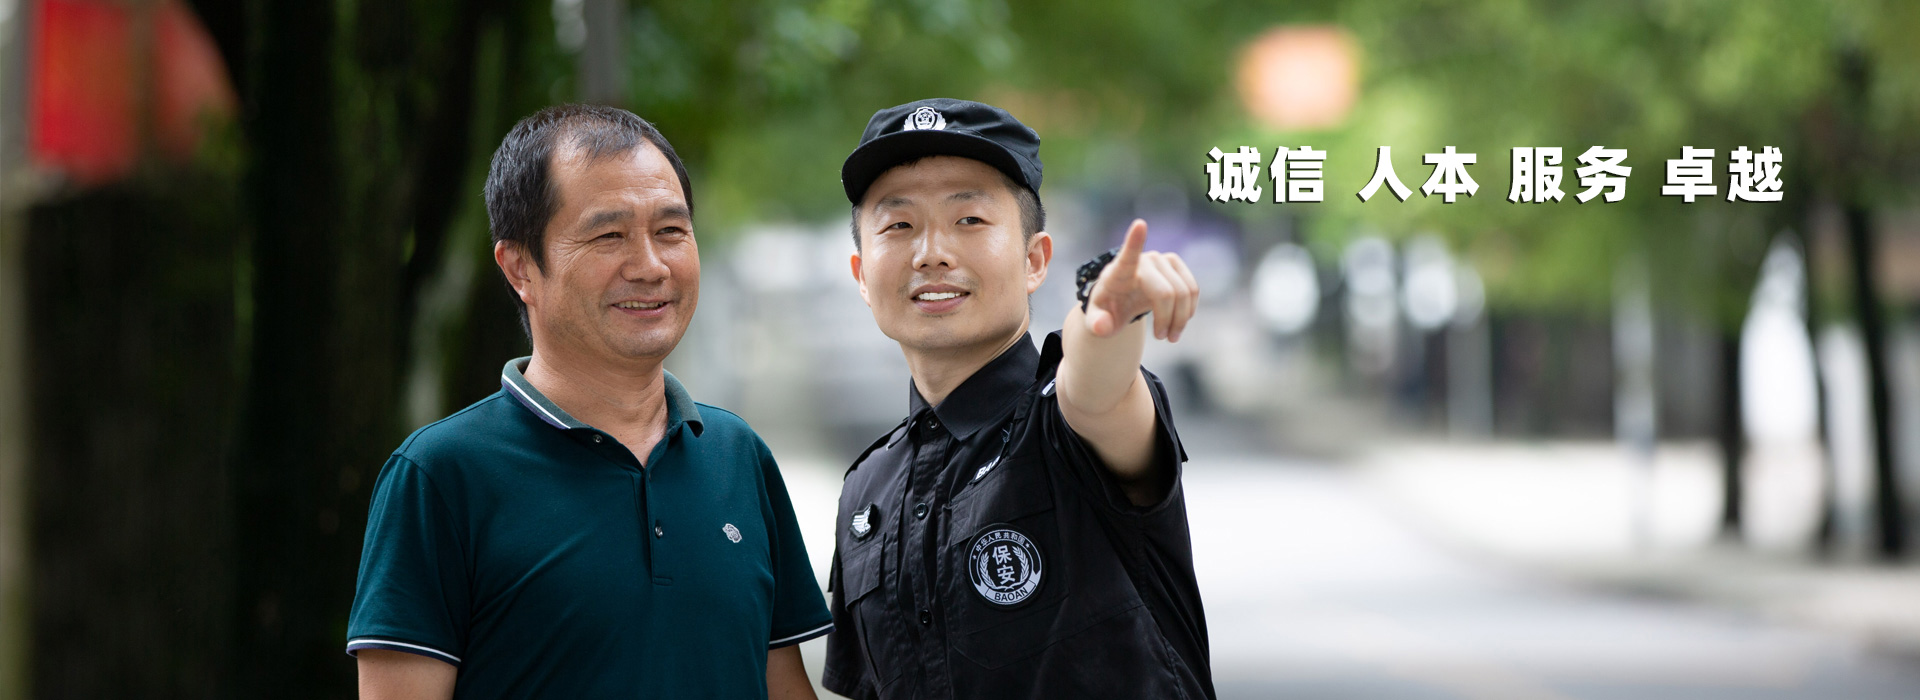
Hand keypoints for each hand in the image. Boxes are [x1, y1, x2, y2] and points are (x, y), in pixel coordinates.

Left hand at [1083, 219, 1199, 340]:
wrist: (1119, 302)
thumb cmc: (1107, 310)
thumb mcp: (1097, 322)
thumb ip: (1096, 325)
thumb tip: (1101, 327)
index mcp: (1119, 272)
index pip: (1127, 255)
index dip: (1135, 241)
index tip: (1140, 224)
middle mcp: (1143, 261)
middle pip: (1166, 293)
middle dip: (1167, 320)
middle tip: (1162, 339)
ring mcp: (1162, 260)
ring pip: (1184, 292)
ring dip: (1181, 319)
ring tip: (1170, 337)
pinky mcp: (1176, 265)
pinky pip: (1192, 290)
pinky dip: (1188, 311)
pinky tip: (1178, 323)